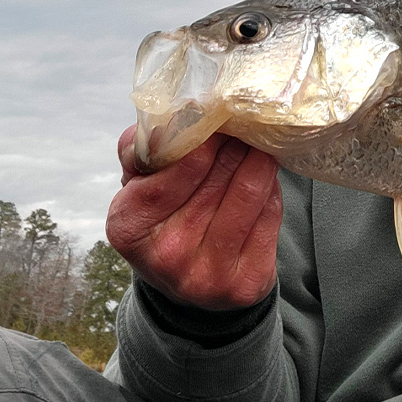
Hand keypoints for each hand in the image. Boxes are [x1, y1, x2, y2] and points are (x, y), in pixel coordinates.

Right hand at [106, 125, 283, 310]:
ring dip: (259, 157)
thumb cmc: (164, 219)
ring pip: (252, 187)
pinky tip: (264, 180)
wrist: (189, 288)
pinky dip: (271, 187)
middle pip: (221, 171)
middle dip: (237, 140)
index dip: (207, 133)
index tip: (219, 114)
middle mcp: (167, 256)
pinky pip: (271, 211)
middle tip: (245, 123)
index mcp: (130, 226)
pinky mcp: (247, 282)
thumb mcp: (139, 185)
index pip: (181, 164)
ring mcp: (209, 274)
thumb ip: (145, 146)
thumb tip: (178, 112)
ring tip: (257, 145)